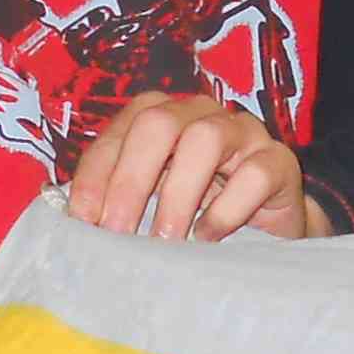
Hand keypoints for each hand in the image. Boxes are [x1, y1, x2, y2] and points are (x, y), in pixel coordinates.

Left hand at [65, 91, 325, 241]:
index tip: (83, 222)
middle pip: (158, 123)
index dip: (95, 176)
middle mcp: (199, 113)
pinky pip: (254, 173)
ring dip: (177, 194)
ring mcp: (243, 132)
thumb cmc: (196, 213)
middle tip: (118, 233)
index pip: (118, 132)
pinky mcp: (279, 161)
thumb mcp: (151, 204)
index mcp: (160, 116)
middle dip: (130, 180)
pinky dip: (225, 209)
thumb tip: (75, 225)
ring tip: (164, 240)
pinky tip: (207, 238)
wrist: (266, 230)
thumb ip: (116, 202)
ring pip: (206, 138)